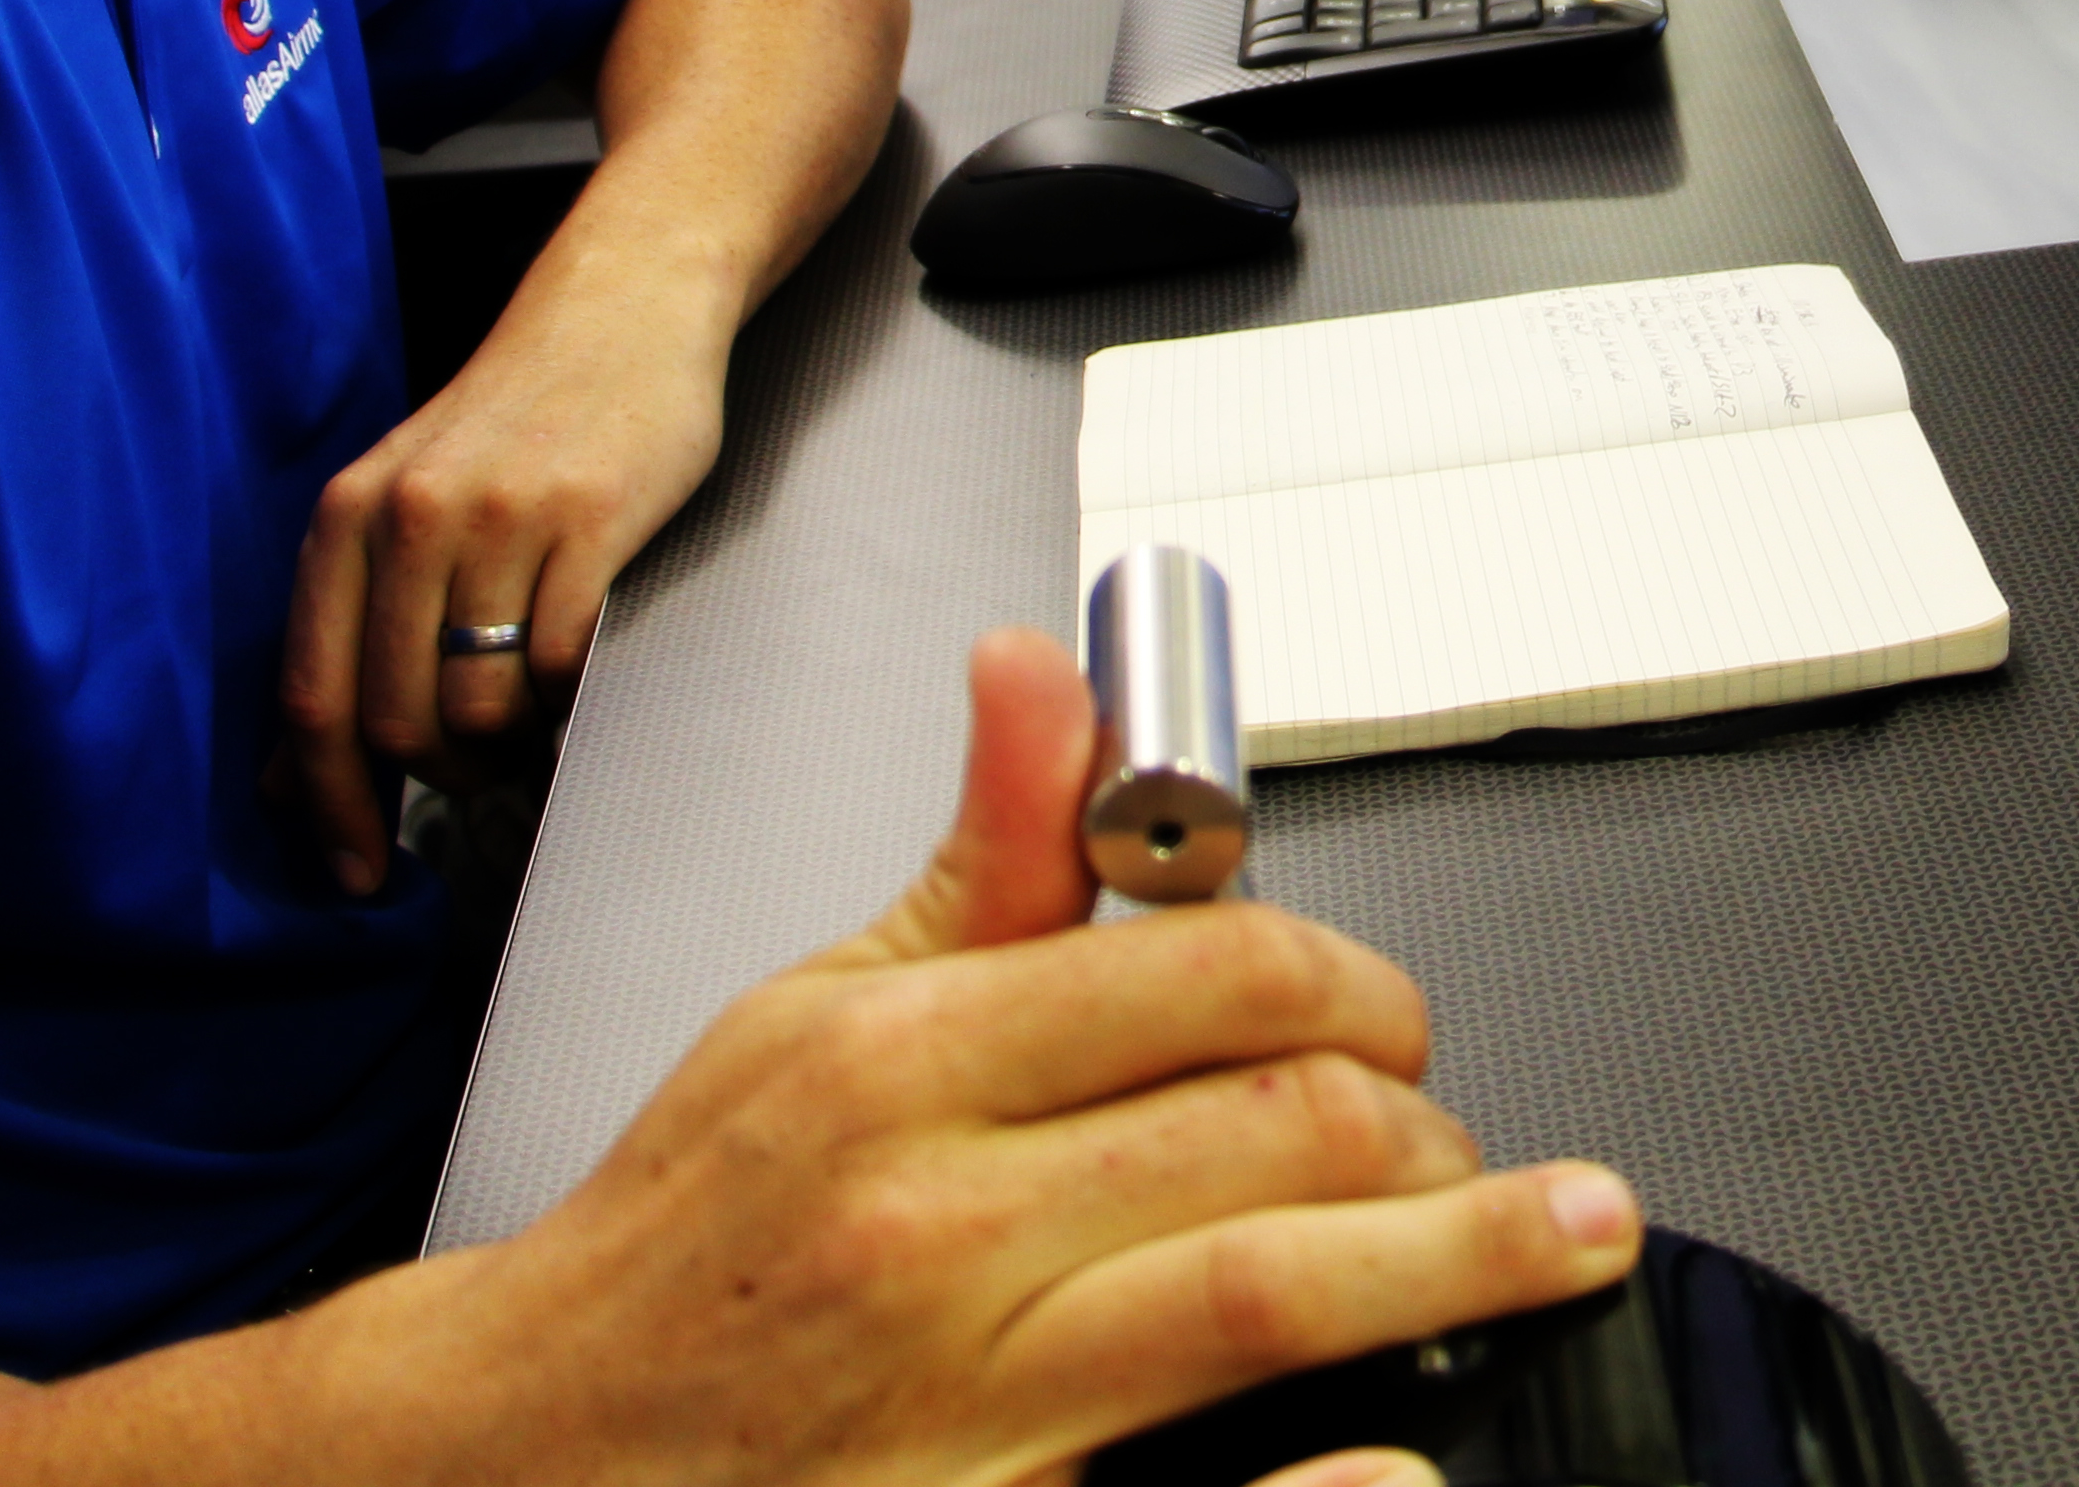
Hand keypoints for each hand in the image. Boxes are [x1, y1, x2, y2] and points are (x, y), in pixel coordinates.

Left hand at [268, 241, 735, 892]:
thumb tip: (286, 783)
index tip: (357, 876)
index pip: (314, 699)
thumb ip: (347, 631)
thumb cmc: (514, 423)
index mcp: (348, 518)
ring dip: (510, 749)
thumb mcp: (403, 507)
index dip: (330, 808)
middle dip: (439, 780)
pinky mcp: (592, 518)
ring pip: (480, 706)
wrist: (621, 311)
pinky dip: (571, 707)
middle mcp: (410, 516)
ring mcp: (501, 515)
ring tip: (535, 724)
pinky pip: (563, 665)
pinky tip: (580, 688)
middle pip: (396, 720)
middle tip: (479, 777)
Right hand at [358, 633, 1640, 1484]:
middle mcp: (934, 1228)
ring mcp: (961, 1402)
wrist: (520, 1453)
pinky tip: (1411, 1456)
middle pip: (1271, 1127)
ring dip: (1454, 1260)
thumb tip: (1045, 669)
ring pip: (1267, 1297)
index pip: (1209, 971)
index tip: (1392, 1015)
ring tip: (1558, 1236)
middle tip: (1466, 1141)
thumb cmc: (683, 1241)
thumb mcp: (811, 1012)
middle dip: (1420, 1123)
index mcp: (898, 1068)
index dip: (1351, 979)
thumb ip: (977, 856)